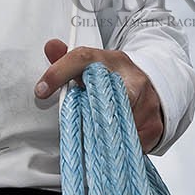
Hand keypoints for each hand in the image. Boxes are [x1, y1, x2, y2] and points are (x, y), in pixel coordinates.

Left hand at [35, 39, 164, 151]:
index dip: (59, 73)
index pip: (82, 59)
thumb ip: (67, 59)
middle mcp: (131, 78)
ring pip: (114, 124)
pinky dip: (116, 148)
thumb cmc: (114, 80)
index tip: (41, 91)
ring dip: (98, 134)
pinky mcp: (154, 125)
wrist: (151, 87)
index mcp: (111, 61)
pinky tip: (110, 145)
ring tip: (91, 136)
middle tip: (74, 124)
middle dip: (84, 113)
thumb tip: (51, 46)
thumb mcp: (92, 66)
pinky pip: (129, 143)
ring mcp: (146, 101)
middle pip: (103, 98)